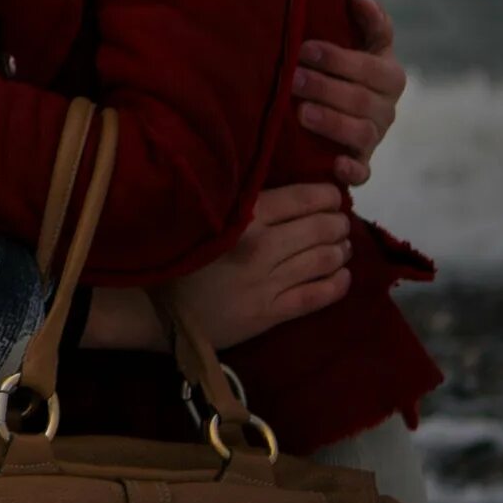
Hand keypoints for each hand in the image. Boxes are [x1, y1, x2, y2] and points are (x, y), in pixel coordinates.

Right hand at [170, 182, 353, 348]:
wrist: (159, 310)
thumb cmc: (179, 255)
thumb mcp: (205, 218)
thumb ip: (242, 204)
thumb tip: (286, 190)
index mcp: (243, 217)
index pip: (304, 198)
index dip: (327, 195)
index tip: (331, 196)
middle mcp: (261, 247)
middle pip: (322, 229)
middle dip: (338, 223)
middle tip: (338, 222)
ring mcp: (269, 282)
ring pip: (325, 260)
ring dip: (341, 250)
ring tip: (342, 246)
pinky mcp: (272, 312)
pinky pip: (319, 295)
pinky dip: (338, 283)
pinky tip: (343, 275)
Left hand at [293, 0, 403, 188]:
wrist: (330, 104)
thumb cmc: (340, 65)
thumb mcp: (357, 40)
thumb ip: (367, 22)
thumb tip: (361, 0)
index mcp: (387, 74)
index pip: (371, 67)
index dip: (339, 58)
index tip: (305, 47)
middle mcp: (385, 107)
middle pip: (362, 99)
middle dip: (326, 87)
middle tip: (292, 78)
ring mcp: (374, 136)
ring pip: (363, 133)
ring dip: (333, 122)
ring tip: (301, 113)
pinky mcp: (360, 162)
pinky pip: (363, 172)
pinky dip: (352, 170)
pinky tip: (335, 164)